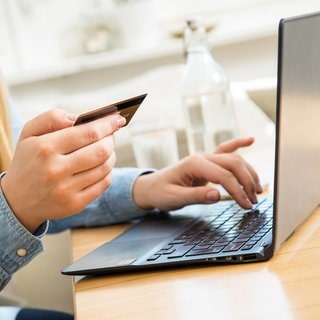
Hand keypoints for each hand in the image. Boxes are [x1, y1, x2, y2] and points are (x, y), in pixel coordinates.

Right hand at [1, 108, 125, 232]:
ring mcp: (67, 190)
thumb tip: (77, 118)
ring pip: (105, 167)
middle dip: (111, 139)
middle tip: (111, 134)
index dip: (108, 124)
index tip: (118, 118)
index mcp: (45, 148)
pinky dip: (107, 171)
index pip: (88, 132)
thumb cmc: (28, 162)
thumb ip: (50, 118)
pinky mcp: (75, 204)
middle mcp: (56, 170)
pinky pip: (104, 183)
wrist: (18, 201)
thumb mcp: (29, 134)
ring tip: (106, 148)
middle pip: (101, 150)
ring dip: (111, 155)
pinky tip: (101, 165)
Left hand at [133, 137, 262, 210]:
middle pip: (233, 164)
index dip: (238, 191)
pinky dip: (238, 144)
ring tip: (257, 189)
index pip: (223, 176)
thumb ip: (196, 196)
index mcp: (194, 164)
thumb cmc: (161, 193)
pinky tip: (250, 140)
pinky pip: (225, 149)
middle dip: (247, 182)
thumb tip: (218, 195)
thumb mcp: (175, 198)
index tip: (246, 205)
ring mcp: (205, 157)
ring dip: (248, 172)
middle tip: (253, 200)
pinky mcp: (206, 161)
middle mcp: (201, 157)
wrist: (151, 187)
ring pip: (233, 159)